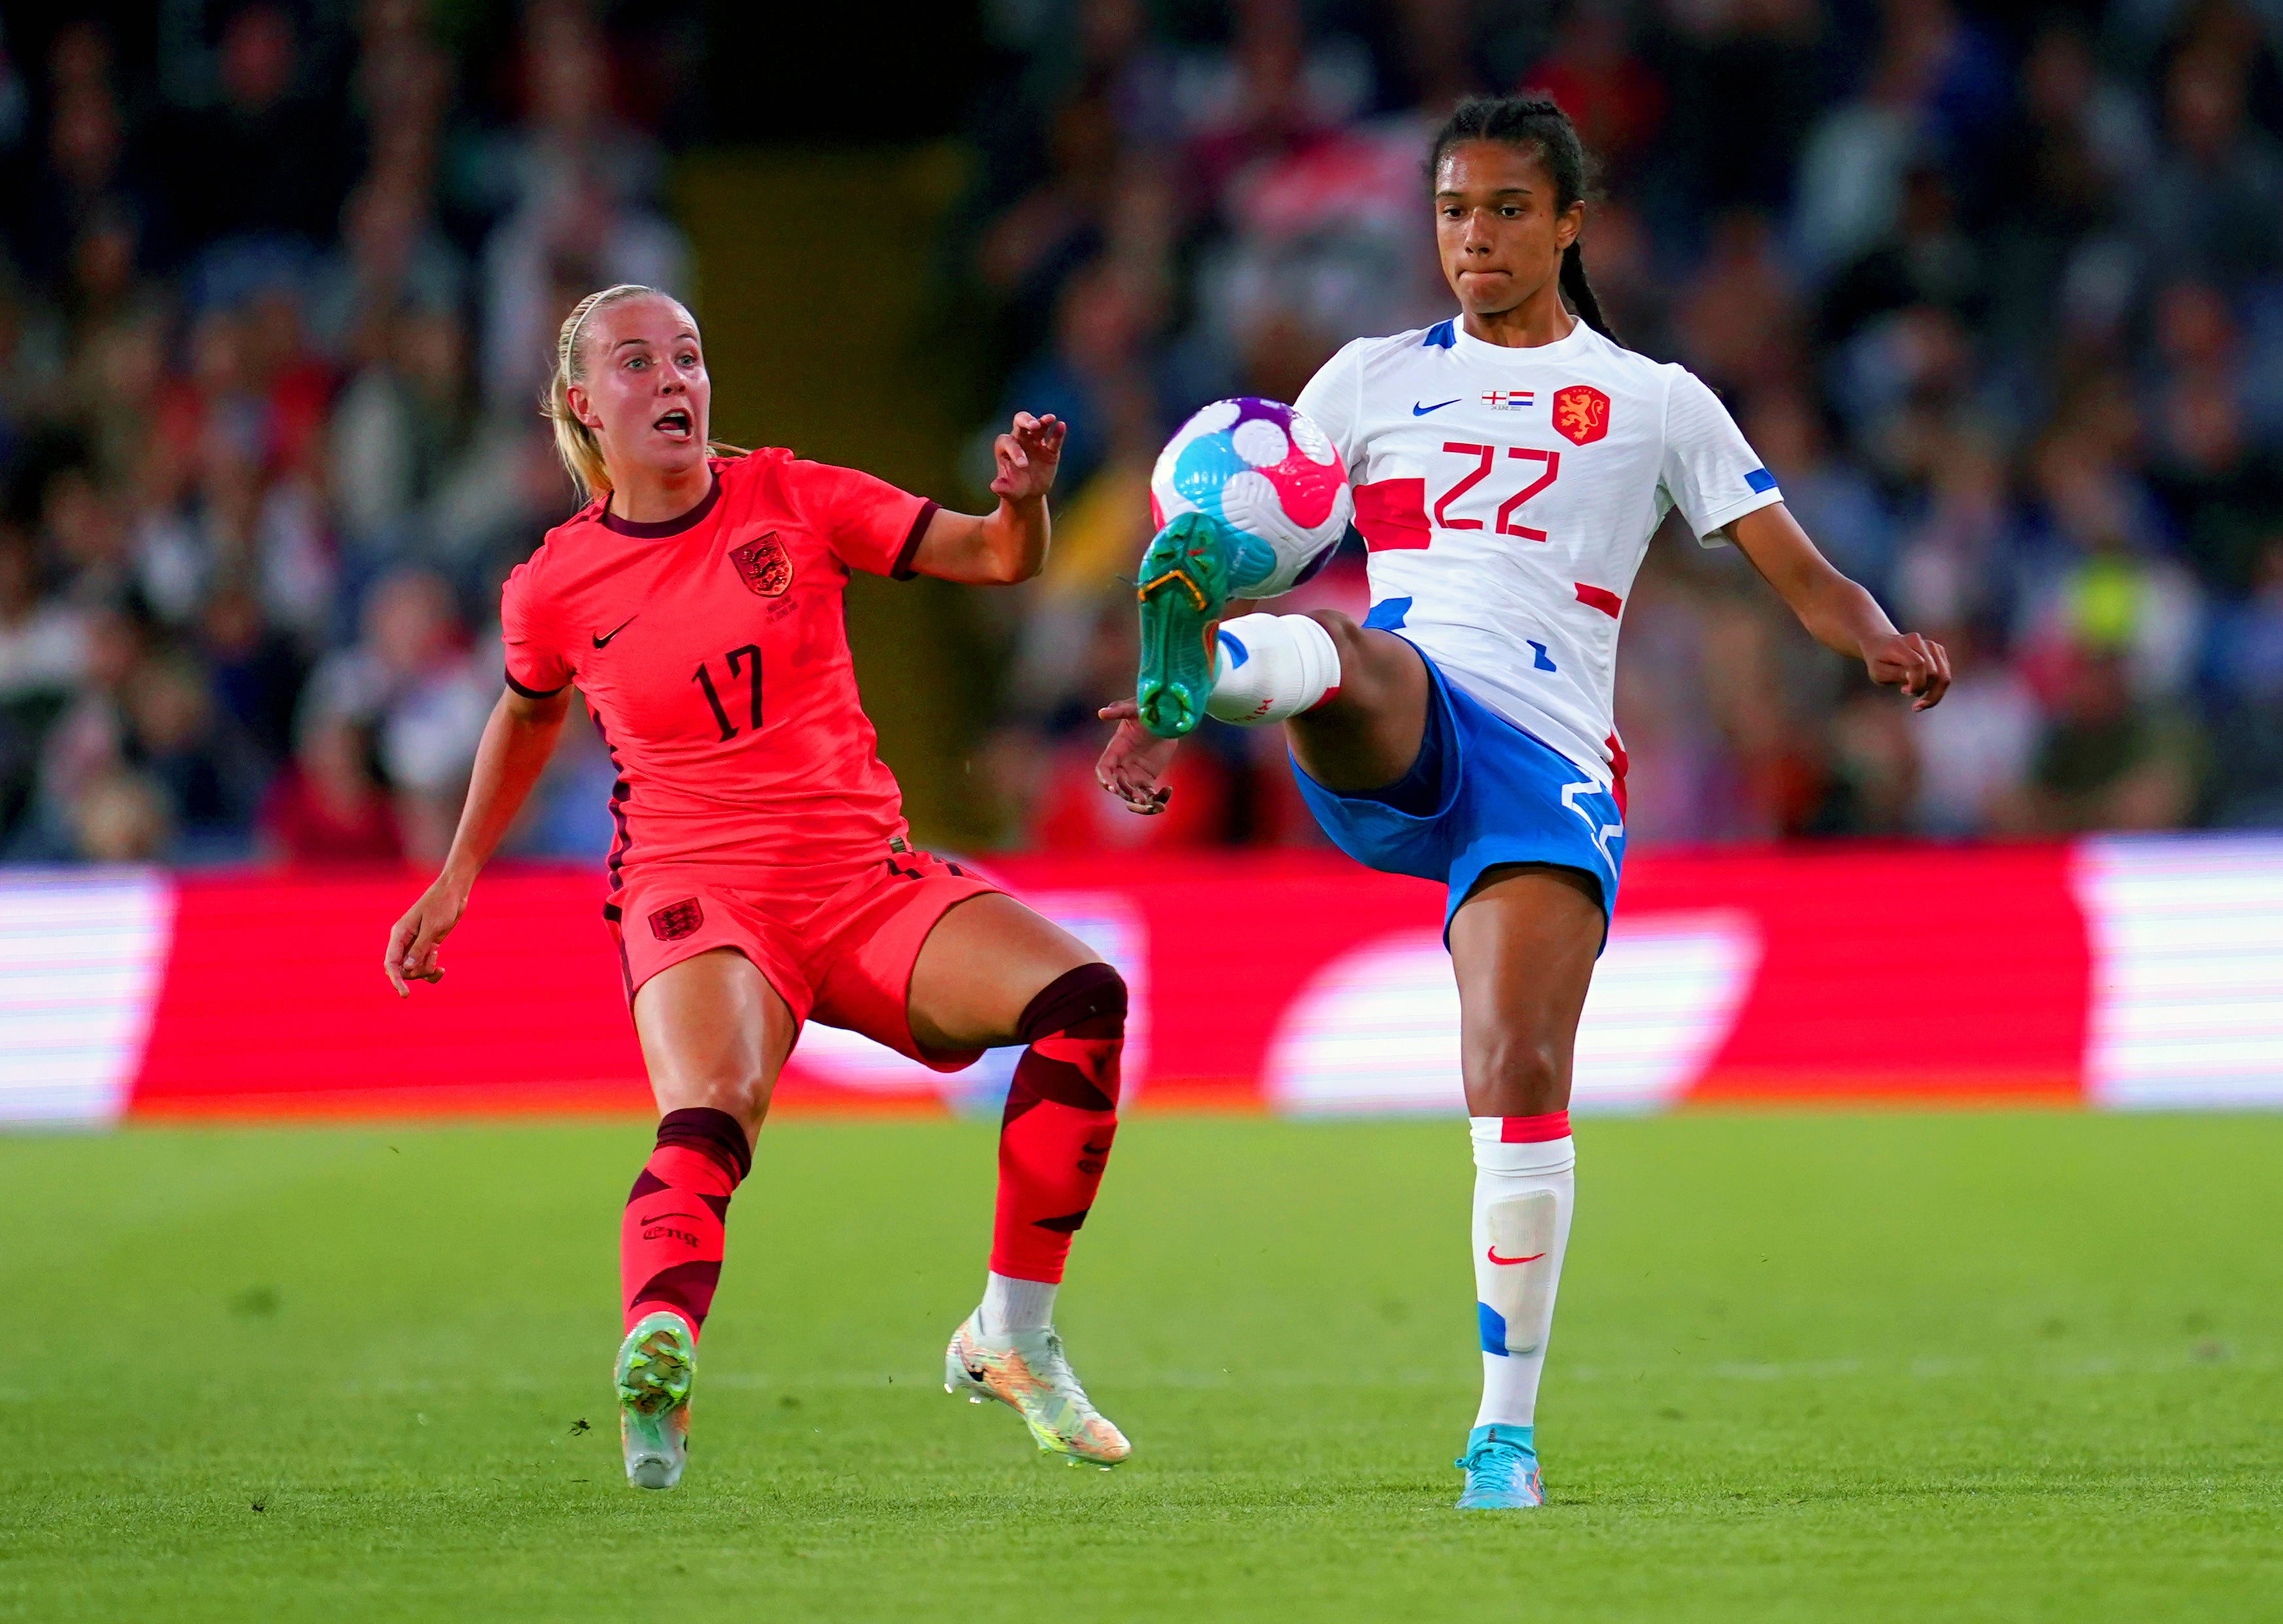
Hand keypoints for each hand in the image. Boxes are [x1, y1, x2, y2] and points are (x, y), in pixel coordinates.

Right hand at [383, 875, 469, 996]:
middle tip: (433, 960)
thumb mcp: (433, 927)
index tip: (406, 994)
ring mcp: (415, 944)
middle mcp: (404, 941)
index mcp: (399, 934)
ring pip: (414, 969)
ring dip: (426, 969)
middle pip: (402, 969)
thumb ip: (419, 949)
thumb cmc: (443, 905)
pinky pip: (424, 965)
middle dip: (416, 973)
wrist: (455, 891)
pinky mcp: (427, 945)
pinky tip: (442, 969)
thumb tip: (406, 969)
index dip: (396, 980)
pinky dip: (432, 969)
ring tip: (437, 955)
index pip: (391, 963)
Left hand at [990, 412, 1064, 503]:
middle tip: (1034, 425)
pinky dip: (1058, 432)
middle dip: (1026, 420)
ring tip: (1050, 418)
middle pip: (1020, 421)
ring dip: (1044, 421)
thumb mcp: (1008, 491)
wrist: (1028, 493)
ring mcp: (1035, 443)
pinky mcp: (1050, 450)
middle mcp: (1020, 440)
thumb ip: (1002, 488)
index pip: (1008, 442)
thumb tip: (995, 487)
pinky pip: (1054, 439)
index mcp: (1005, 448)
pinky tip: (1061, 425)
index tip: (1023, 465)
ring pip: (1038, 426)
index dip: (1015, 451)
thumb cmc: (1014, 489)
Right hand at [1095, 699, 1178, 814]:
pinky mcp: (1147, 780)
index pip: (1103, 769)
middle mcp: (1121, 766)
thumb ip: (1119, 710)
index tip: (1113, 788)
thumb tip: (1101, 713)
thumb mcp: (1134, 708)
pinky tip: (1168, 791)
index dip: (1105, 779)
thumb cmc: (1147, 710)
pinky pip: (1149, 795)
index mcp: (1114, 750)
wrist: (1166, 718)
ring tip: (1157, 806)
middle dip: (1128, 795)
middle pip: (1118, 787)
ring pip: (1133, 796)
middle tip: (1141, 800)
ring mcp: (1133, 775)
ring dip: (1142, 804)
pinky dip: (1158, 798)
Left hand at [1865, 631, 1951, 710]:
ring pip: (1944, 675)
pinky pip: (1945, 674)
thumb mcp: (1879, 672)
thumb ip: (1896, 674)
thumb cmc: (1879, 662)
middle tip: (1905, 692)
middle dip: (1923, 690)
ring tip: (1914, 693)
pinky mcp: (1939, 651)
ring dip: (1932, 692)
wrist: (1881, 645)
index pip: (1918, 665)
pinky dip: (1936, 687)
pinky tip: (1921, 687)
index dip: (1916, 683)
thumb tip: (1914, 678)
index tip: (1905, 692)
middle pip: (1934, 673)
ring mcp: (1931, 645)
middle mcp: (1919, 642)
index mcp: (1900, 645)